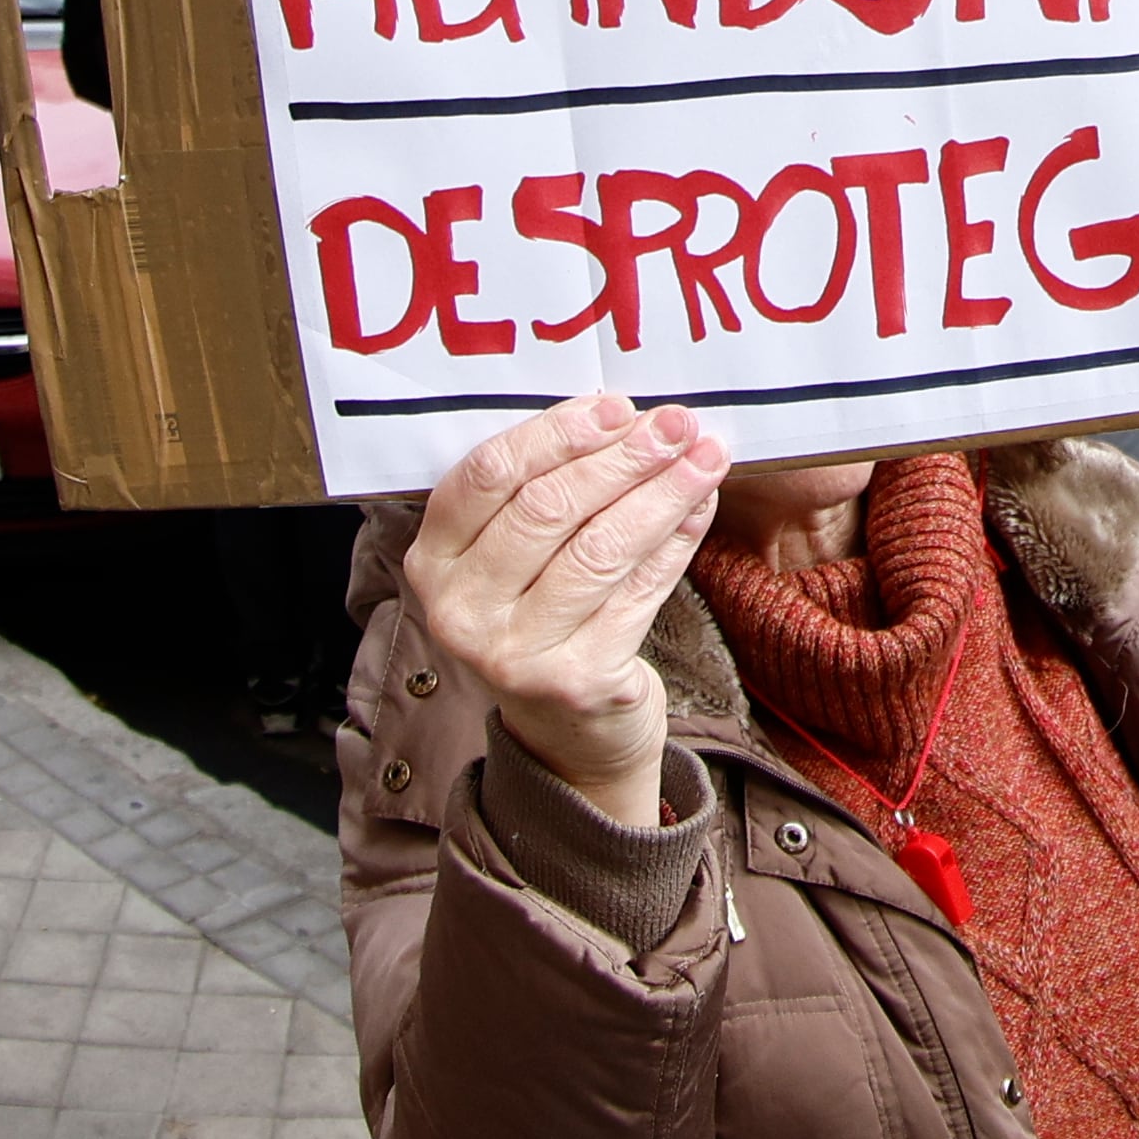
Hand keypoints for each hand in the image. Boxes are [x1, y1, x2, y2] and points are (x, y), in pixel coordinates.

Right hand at [404, 394, 728, 828]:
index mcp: (433, 562)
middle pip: (549, 508)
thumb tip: (623, 416)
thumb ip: (541, 491)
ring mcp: (514, 652)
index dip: (556, 433)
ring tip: (706, 457)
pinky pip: (638, 592)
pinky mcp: (577, 681)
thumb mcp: (513, 560)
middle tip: (676, 424)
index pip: (488, 476)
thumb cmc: (542, 618)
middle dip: (623, 457)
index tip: (616, 405)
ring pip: (600, 547)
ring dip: (662, 493)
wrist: (566, 732)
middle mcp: (460, 610)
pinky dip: (677, 542)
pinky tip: (701, 508)